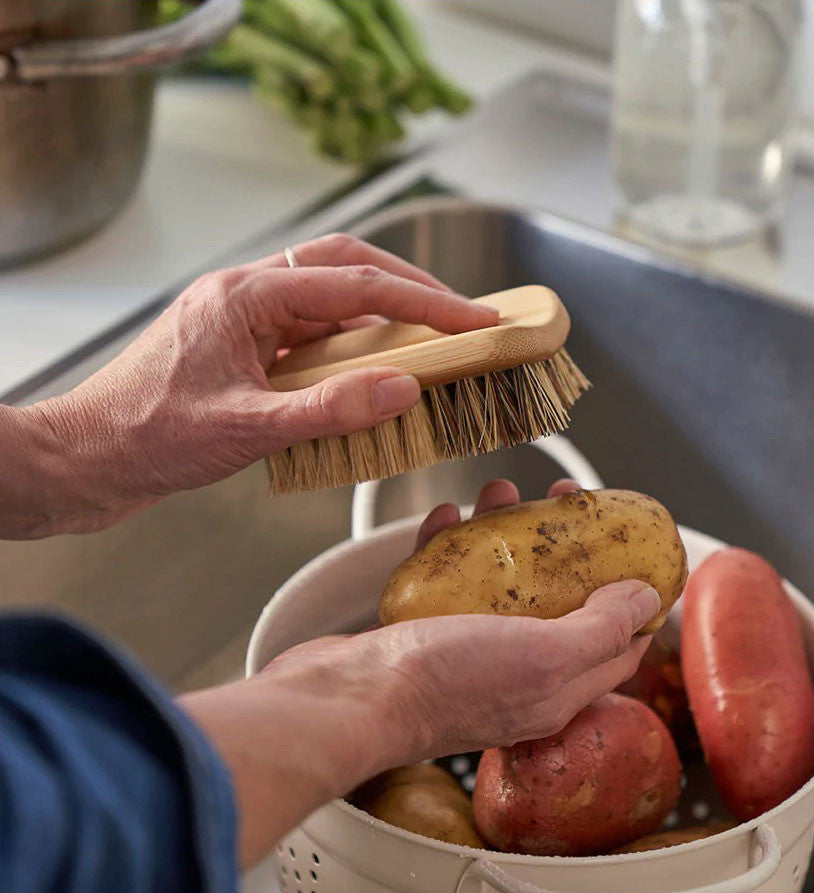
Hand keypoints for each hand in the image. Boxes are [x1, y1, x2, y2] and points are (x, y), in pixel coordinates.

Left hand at [0, 234, 497, 537]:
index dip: (426, 302)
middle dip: (411, 287)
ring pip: (332, 294)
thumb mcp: (247, 429)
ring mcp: (247, 319)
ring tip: (431, 338)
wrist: (89, 460)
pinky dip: (355, 343)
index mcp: (246, 296)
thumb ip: (330, 409)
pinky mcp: (247, 347)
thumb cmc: (147, 436)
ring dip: (384, 311)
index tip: (476, 318)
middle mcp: (248, 294)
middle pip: (347, 265)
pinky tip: (375, 370)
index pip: (357, 285)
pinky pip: (314, 331)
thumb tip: (402, 389)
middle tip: (461, 315)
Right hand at [182, 479, 657, 864]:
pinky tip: (445, 517)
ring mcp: (468, 651)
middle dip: (567, 546)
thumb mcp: (545, 657)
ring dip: (504, 533)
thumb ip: (601, 628)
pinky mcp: (423, 632)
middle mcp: (517, 673)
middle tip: (565, 499)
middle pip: (558, 599)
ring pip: (500, 582)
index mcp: (556, 690)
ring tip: (500, 492)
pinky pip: (445, 579)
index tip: (632, 546)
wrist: (348, 698)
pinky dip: (448, 545)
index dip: (631, 595)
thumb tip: (646, 597)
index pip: (615, 644)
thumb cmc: (446, 684)